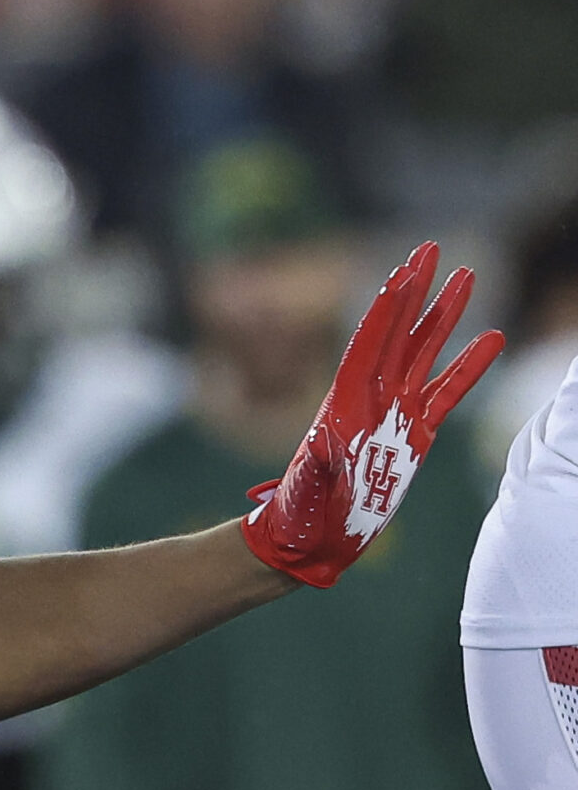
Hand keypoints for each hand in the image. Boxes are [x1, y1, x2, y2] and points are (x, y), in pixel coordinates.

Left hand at [242, 242, 503, 587]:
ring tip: (467, 274)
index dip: (385, 308)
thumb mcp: (304, 495)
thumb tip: (322, 447)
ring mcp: (393, 414)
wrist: (305, 542)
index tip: (402, 270)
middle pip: (397, 334)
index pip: (368, 344)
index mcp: (342, 405)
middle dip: (414, 291)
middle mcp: (369, 400)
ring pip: (424, 353)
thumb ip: (315, 471)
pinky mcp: (414, 436)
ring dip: (444, 315)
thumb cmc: (298, 520)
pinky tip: (492, 338)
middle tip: (431, 247)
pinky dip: (469, 367)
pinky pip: (448, 393)